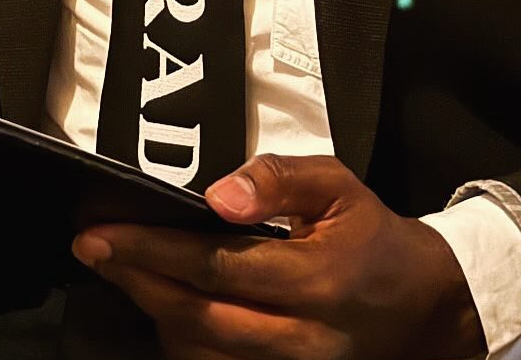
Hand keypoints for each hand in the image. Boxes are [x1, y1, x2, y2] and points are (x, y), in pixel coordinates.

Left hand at [71, 154, 483, 359]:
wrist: (428, 309)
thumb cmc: (374, 238)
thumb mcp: (338, 186)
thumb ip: (279, 179)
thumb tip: (217, 194)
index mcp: (316, 279)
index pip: (216, 266)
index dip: (152, 250)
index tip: (103, 231)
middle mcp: (301, 339)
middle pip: (196, 318)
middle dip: (136, 280)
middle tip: (93, 247)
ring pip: (201, 353)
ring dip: (154, 312)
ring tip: (126, 269)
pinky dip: (184, 342)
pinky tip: (165, 307)